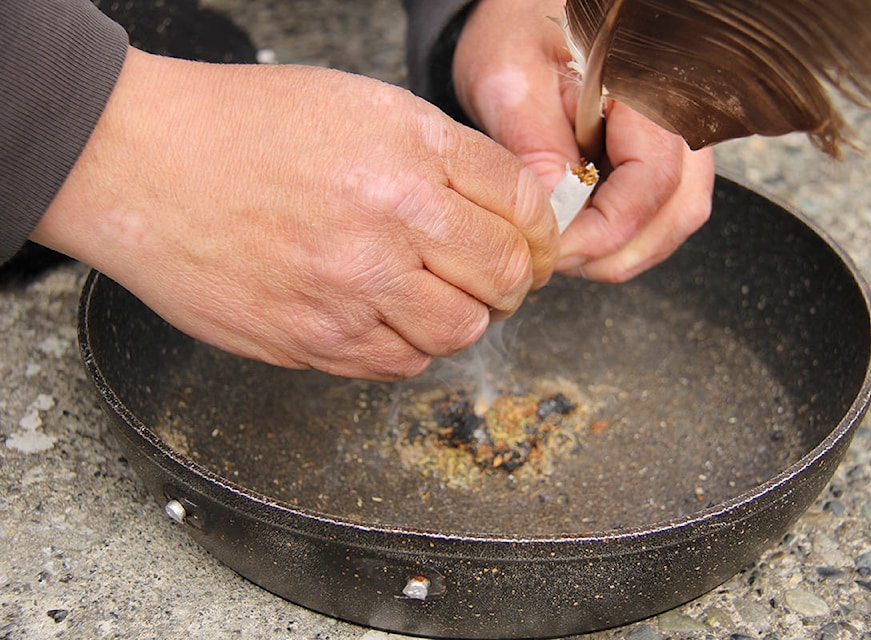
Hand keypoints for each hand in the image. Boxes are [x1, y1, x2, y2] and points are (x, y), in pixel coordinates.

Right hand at [33, 48, 557, 379]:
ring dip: (464, 317)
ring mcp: (351, 292)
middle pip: (507, 276)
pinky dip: (410, 347)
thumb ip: (444, 156)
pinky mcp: (314, 343)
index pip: (524, 207)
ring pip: (460, 332)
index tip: (534, 241)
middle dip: (515, 279)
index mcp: (410, 156)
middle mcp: (390, 226)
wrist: (143, 165)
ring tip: (435, 295)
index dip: (541, 230)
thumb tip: (507, 207)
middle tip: (495, 274)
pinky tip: (386, 317)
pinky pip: (400, 366)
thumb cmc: (244, 128)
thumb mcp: (362, 106)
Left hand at [453, 0, 714, 281]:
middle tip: (554, 258)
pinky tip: (582, 231)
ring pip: (675, 217)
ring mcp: (681, 136)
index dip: (603, 232)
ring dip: (621, 249)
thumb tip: (554, 216)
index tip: (554, 249)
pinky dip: (625, 234)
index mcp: (650, 87)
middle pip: (676, 210)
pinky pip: (664, 209)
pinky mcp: (667, 153)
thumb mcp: (510, 79)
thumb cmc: (520, 31)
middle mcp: (681, 113)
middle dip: (612, 251)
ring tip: (565, 246)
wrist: (530, 12)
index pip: (652, 183)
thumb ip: (533, 146)